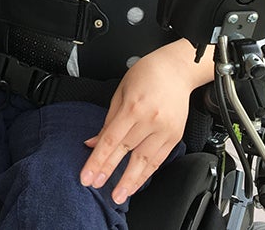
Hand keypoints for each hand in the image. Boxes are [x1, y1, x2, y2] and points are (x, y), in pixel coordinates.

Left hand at [80, 40, 211, 203]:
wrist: (176, 69)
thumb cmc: (146, 74)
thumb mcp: (120, 92)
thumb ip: (108, 120)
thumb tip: (93, 142)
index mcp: (133, 106)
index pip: (111, 139)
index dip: (98, 160)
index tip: (87, 175)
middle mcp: (150, 120)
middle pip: (126, 151)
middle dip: (109, 172)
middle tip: (96, 186)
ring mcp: (164, 129)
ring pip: (144, 161)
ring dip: (130, 180)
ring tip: (118, 195)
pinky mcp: (175, 136)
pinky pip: (159, 160)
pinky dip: (147, 173)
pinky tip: (137, 183)